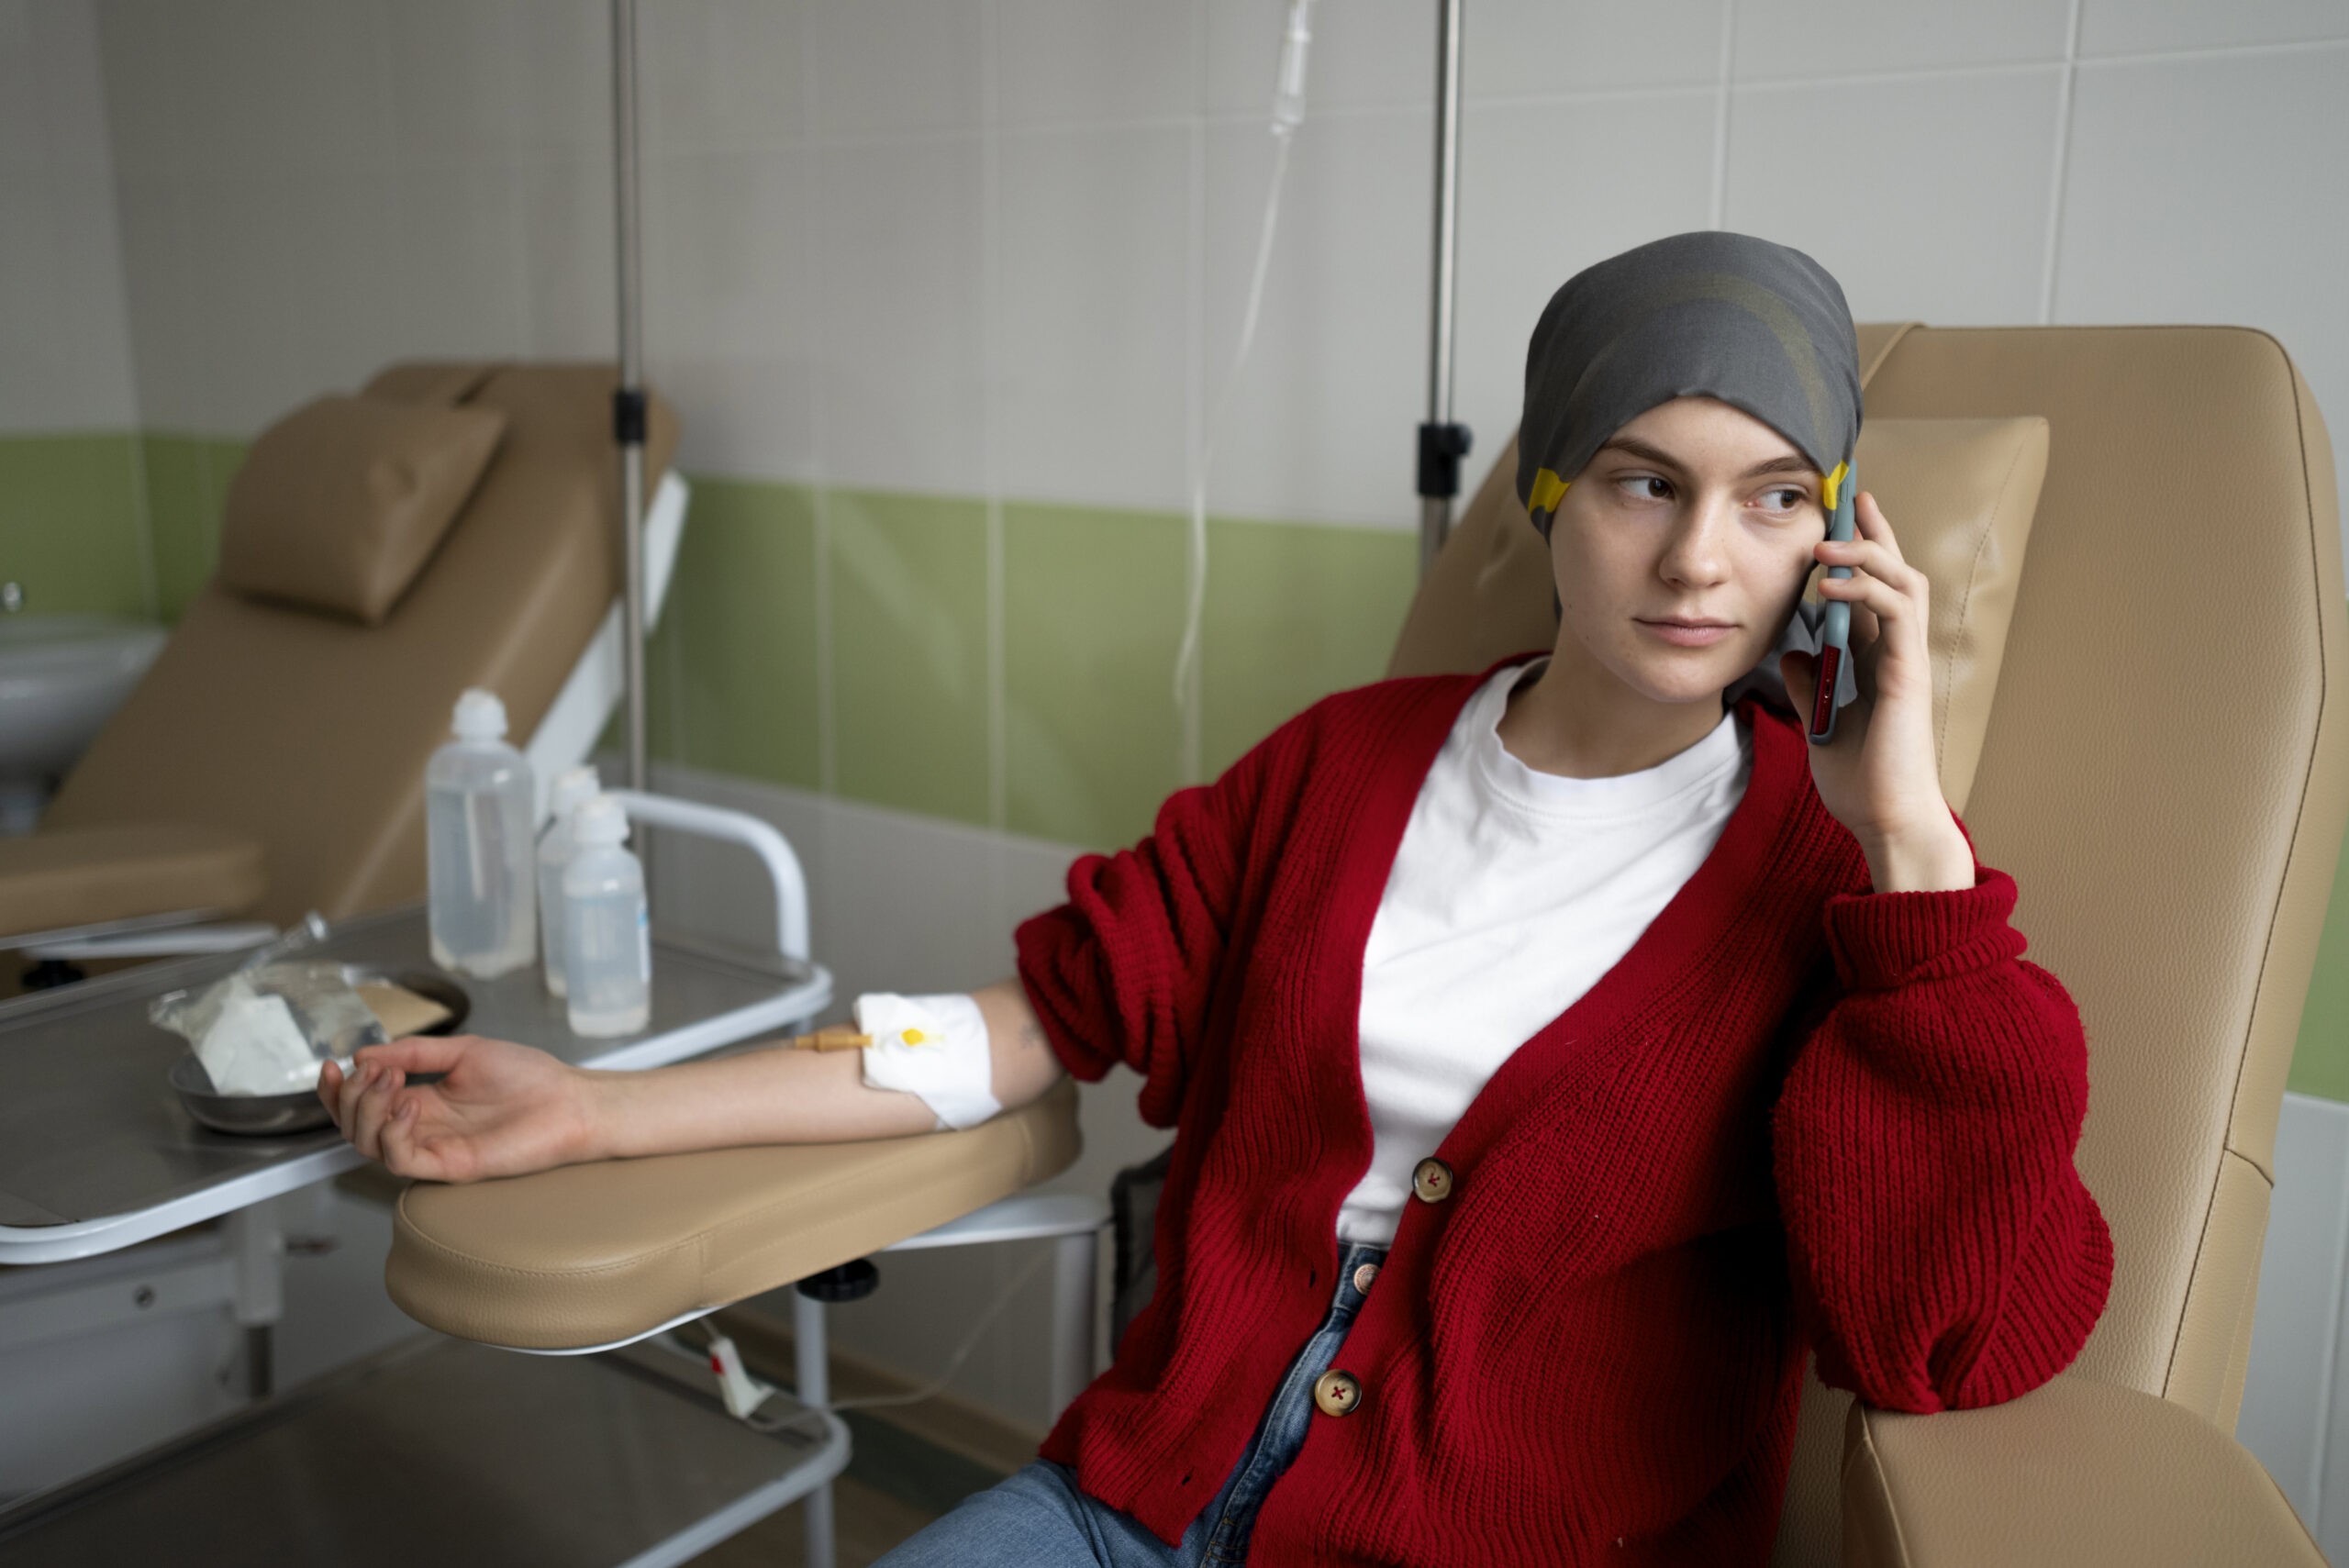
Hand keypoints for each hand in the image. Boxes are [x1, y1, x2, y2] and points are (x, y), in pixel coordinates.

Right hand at [319, 1034, 600, 1182]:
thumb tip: (365, 1054)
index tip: (332, 1063)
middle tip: (376, 1071)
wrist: (569, 1100)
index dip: (336, 1089)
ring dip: (367, 1110)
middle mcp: (421, 1128)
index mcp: (421, 1102)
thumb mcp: (464, 1051)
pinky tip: (409, 1106)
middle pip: (354, 1127)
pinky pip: (400, 1160)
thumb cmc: (528, 1076)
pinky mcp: (449, 1165)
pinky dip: (391, 1133)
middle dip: (349, 1096)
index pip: (361, 1105)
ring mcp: (433, 1148)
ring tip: (393, 1081)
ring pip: (368, 1144)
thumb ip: (415, 1052)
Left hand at [1779, 491, 1974, 892]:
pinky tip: (1826, 584)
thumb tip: (1792, 651)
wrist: (1884, 821)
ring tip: (1825, 540)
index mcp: (1879, 660)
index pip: (1872, 590)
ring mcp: (1907, 661)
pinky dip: (1863, 590)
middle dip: (1873, 532)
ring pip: (1903, 582)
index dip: (1857, 553)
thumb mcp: (1820, 724)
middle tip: (1848, 496)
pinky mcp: (1908, 675)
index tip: (1835, 519)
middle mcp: (1898, 652)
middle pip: (1894, 572)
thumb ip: (1811, 686)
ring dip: (1865, 553)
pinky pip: (1894, 614)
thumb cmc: (1860, 782)